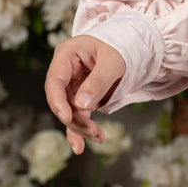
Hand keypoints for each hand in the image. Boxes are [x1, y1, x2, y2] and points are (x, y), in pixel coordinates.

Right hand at [44, 35, 124, 154]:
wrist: (133, 45)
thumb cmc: (122, 45)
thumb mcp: (114, 60)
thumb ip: (98, 81)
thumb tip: (82, 105)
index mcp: (67, 55)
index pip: (54, 81)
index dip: (57, 101)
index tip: (66, 117)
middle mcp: (66, 71)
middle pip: (62, 100)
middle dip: (75, 119)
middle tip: (91, 132)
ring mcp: (72, 84)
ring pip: (70, 111)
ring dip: (82, 127)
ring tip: (97, 137)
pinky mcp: (81, 96)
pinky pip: (79, 115)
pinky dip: (85, 128)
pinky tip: (90, 141)